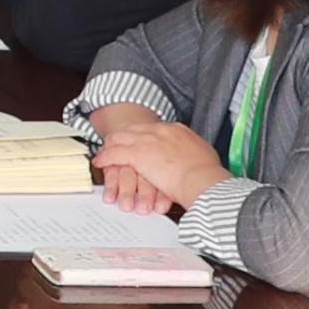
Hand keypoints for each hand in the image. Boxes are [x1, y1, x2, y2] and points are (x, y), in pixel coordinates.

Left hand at [90, 111, 226, 211]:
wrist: (204, 179)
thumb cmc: (207, 174)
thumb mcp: (203, 156)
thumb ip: (193, 154)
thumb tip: (195, 160)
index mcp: (177, 130)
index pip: (152, 129)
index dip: (142, 135)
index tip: (138, 140)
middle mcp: (160, 131)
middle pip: (134, 129)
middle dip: (122, 137)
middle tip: (114, 143)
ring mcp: (148, 141)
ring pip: (120, 138)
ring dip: (110, 145)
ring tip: (104, 152)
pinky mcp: (138, 154)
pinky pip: (114, 154)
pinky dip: (105, 157)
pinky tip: (100, 162)